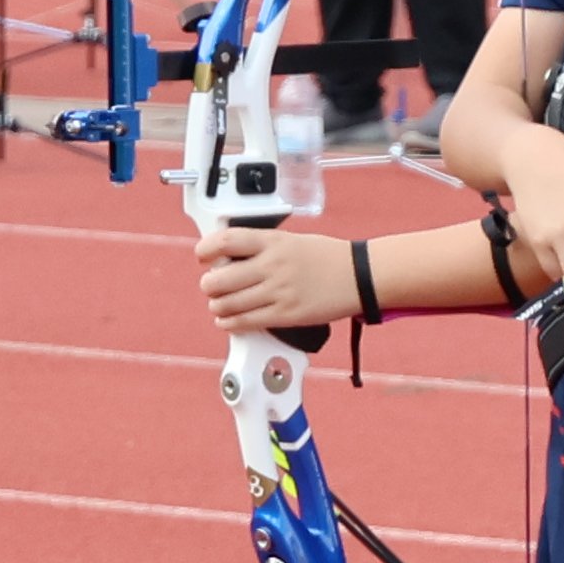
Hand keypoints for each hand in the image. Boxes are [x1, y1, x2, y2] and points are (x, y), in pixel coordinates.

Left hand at [193, 222, 366, 337]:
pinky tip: (228, 320)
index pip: (224, 241)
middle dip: (209, 285)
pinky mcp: (286, 315)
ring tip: (221, 304)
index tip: (202, 257)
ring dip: (217, 306)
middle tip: (213, 286)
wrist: (361, 275)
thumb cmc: (326, 257)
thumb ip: (259, 247)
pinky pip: (245, 322)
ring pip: (226, 304)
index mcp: (272, 241)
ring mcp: (278, 291)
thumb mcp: (289, 239)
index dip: (205, 250)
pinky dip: (229, 323)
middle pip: (217, 279)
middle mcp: (272, 265)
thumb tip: (225, 258)